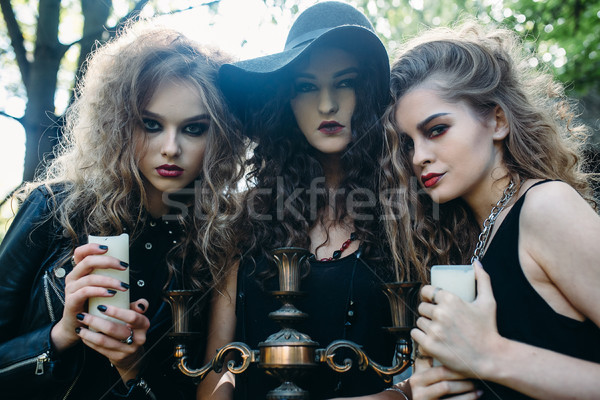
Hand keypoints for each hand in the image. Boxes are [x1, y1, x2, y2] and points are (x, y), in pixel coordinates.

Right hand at [51, 243, 128, 351]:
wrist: (78, 327)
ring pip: (89, 278)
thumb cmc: (94, 309)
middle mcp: (73, 277)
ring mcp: (70, 289)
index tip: (108, 247)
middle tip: (124, 266)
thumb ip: (125, 299)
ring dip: (109, 280)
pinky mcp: (71, 301)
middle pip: (87, 261)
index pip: (80, 253)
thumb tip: (144, 303)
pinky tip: (111, 293)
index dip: (92, 247)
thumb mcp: (109, 298)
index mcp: (80, 271)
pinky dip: (99, 291)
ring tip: (123, 286)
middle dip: (108, 261)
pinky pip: (85, 292)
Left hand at [75, 299, 149, 381]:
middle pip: (113, 329)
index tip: (101, 306)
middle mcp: (138, 338)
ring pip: (103, 340)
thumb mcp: (137, 316)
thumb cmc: (132, 328)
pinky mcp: (117, 357)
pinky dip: (89, 340)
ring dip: (88, 332)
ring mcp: (127, 349)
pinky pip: (100, 348)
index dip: (116, 312)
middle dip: (95, 321)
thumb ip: (137, 305)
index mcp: (144, 324)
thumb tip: (136, 301)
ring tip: (80, 326)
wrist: (133, 353)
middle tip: (83, 315)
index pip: (132, 317)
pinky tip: (83, 335)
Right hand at [410, 356, 481, 399]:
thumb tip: (441, 341)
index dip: (450, 358)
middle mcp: (418, 385)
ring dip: (465, 384)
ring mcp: (424, 397)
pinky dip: (468, 398)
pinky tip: (477, 394)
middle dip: (460, 370)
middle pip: (441, 373)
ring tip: (476, 383)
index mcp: (418, 374)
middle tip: (473, 369)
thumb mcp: (421, 375)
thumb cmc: (423, 389)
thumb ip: (427, 361)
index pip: (432, 361)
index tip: (465, 355)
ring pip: (446, 387)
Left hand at [411, 262, 500, 377]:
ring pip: (419, 321)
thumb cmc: (488, 329)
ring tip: (437, 329)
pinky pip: (415, 335)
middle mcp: (440, 313)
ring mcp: (434, 330)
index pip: (427, 291)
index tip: (432, 301)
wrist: (490, 357)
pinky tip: (430, 338)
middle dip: (428, 312)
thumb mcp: (488, 302)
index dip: (428, 296)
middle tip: (438, 319)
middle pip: (422, 307)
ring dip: (425, 325)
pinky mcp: (429, 345)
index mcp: (451, 299)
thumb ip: (483, 280)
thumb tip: (477, 263)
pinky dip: (420, 337)